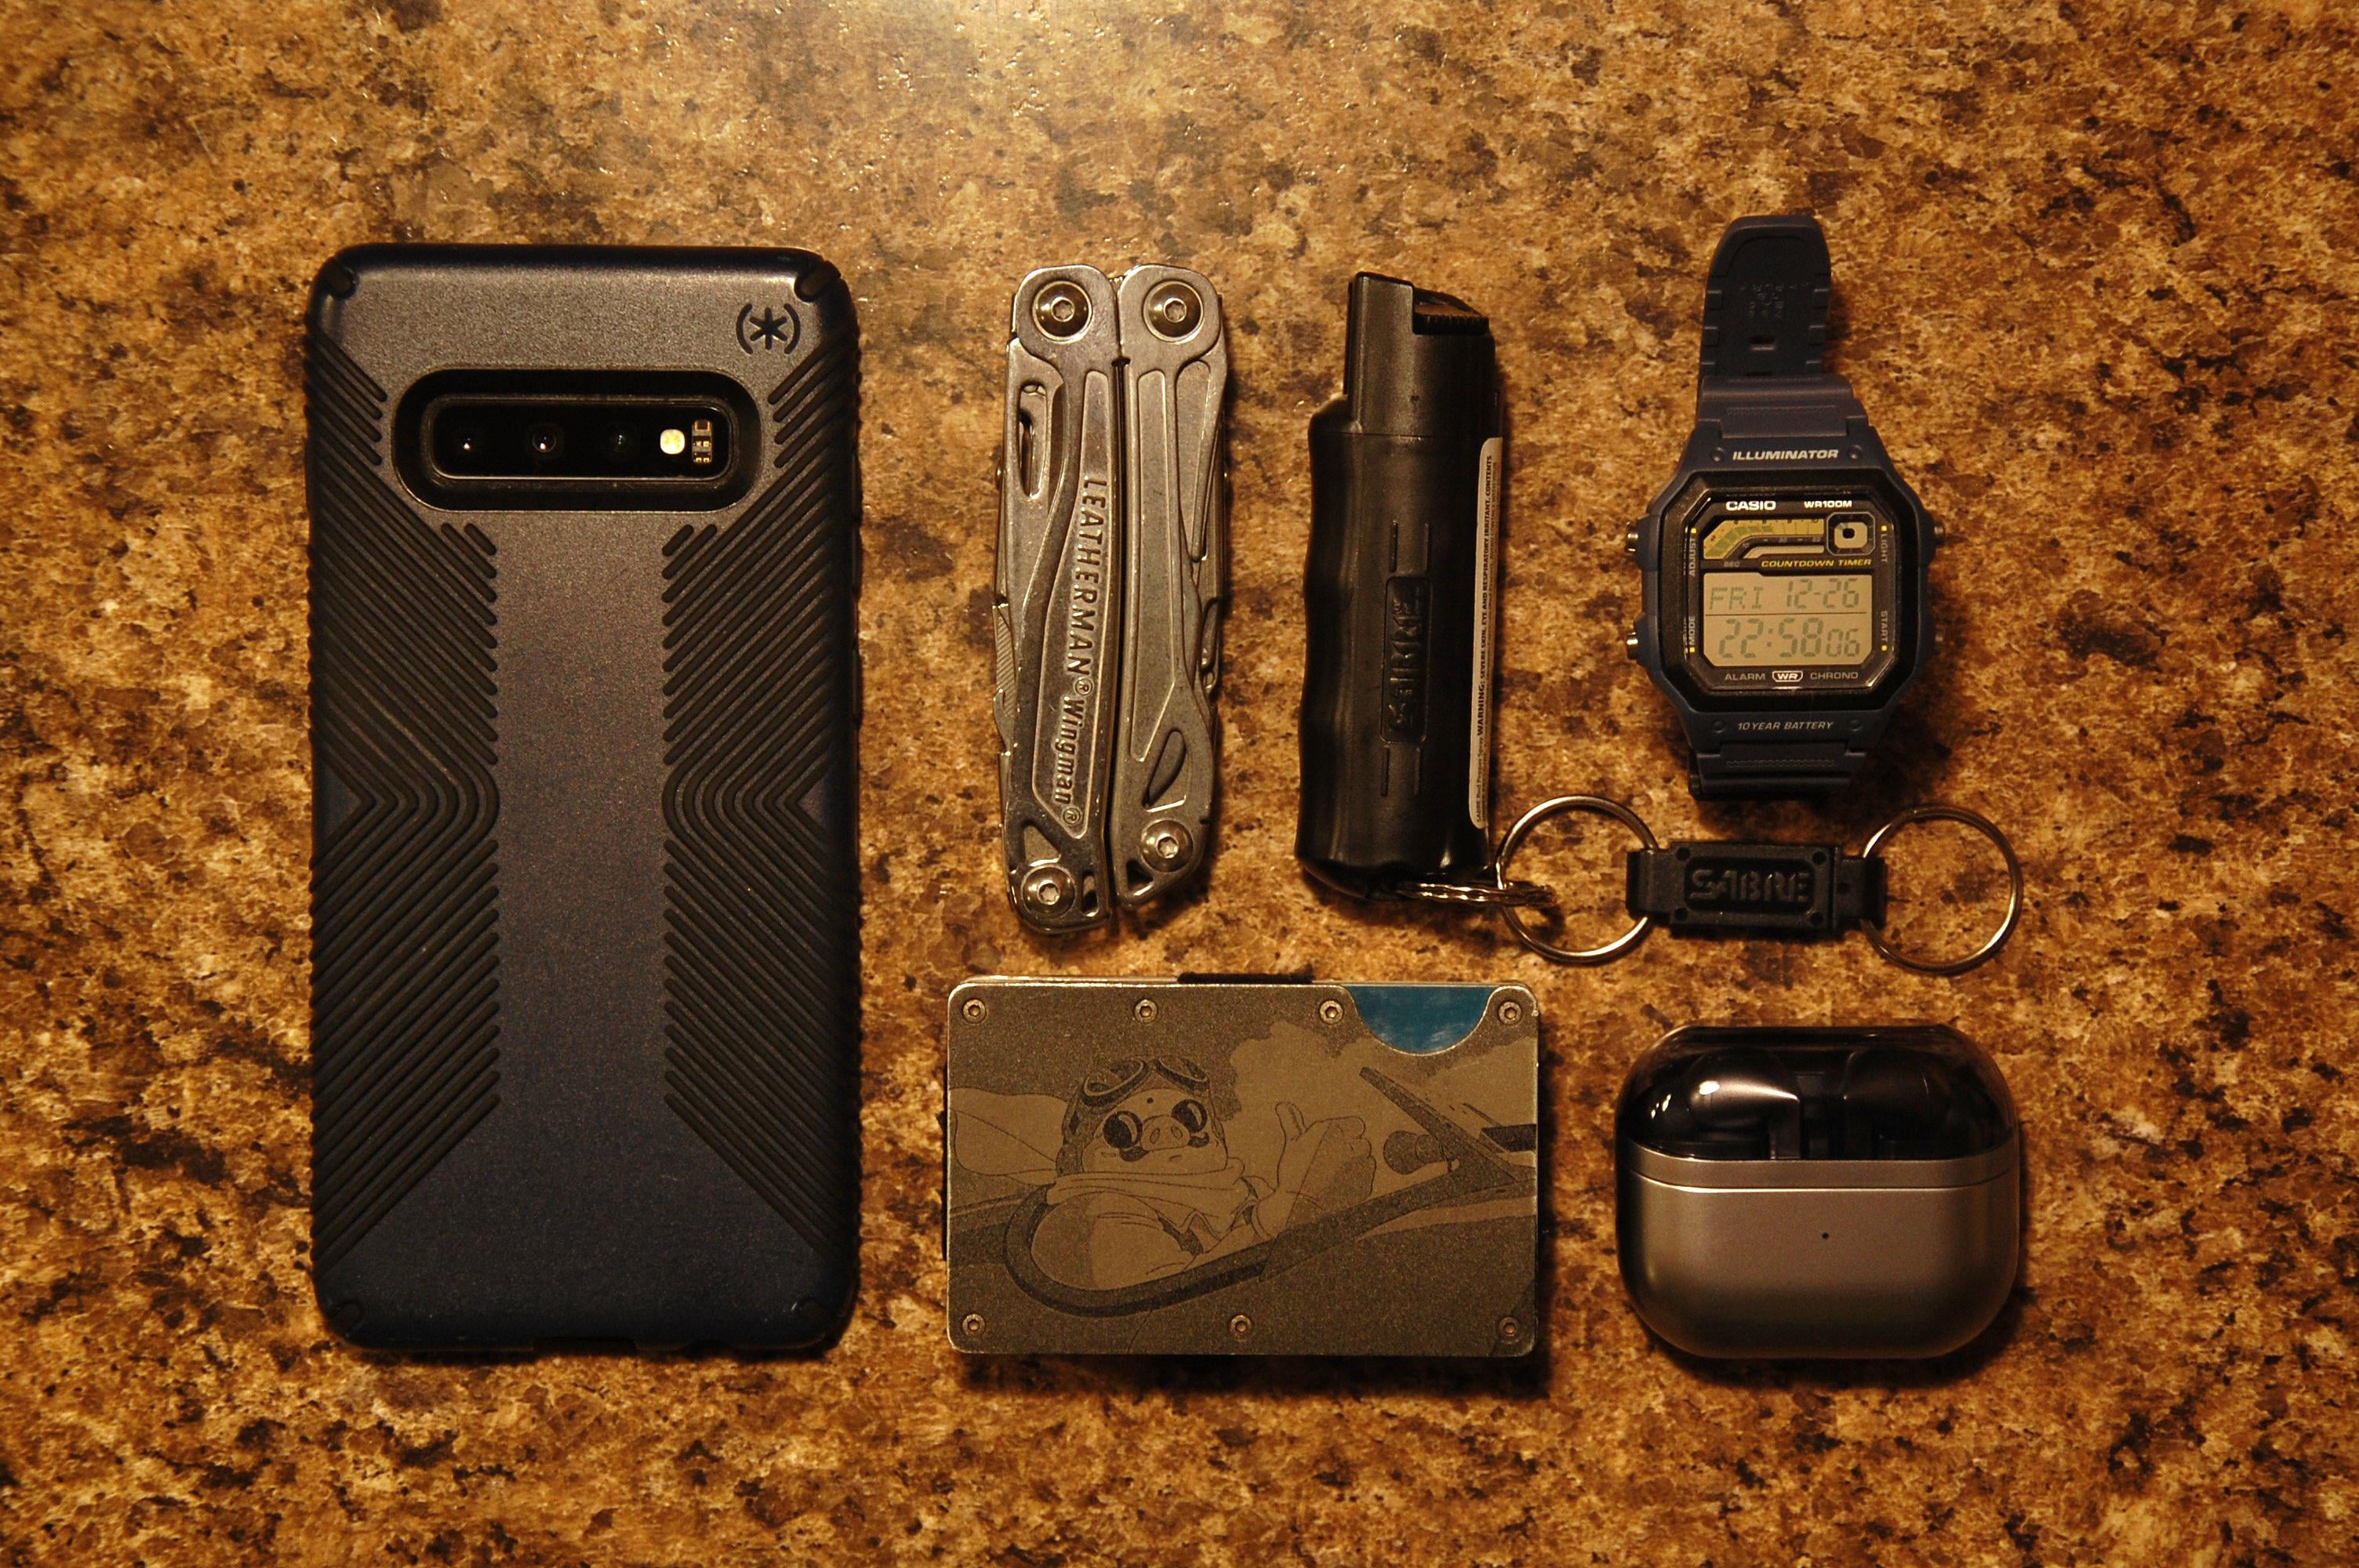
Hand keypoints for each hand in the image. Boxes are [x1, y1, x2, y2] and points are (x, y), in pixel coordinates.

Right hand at [1255, 1102, 1370, 1237]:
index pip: (1357, 1125)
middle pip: (1362, 1143)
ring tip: (1336, 1176)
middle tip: (1333, 1163)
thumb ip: (1292, 1121)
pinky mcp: (1365, 1185)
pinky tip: (1342, 1186)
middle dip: (1352, 1151)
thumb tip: (1283, 1105)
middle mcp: (1350, 1147)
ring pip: (1367, 1160)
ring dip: (1357, 1166)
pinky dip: (1359, 1181)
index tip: (1337, 1144)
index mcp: (1334, 1132)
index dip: (1348, 1134)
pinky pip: (1368, 1179)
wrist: (1300, 1207)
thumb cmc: (1295, 1174)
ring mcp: (1360, 1167)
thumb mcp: (1292, 1144)